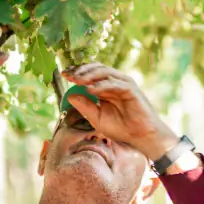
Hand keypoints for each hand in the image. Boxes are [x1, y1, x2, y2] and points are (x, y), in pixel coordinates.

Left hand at [62, 64, 177, 159]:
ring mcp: (123, 83)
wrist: (140, 136)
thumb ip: (85, 107)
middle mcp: (115, 81)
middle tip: (68, 75)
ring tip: (76, 80)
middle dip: (81, 70)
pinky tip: (90, 89)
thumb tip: (70, 96)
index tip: (63, 74)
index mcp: (106, 86)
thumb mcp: (97, 118)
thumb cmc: (120, 128)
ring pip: (104, 71)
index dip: (77, 72)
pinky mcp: (130, 89)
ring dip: (89, 74)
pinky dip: (101, 85)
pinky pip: (114, 83)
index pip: (90, 73)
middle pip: (96, 68)